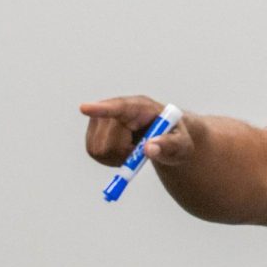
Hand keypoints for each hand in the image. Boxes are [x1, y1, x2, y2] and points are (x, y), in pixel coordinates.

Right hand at [79, 96, 194, 166]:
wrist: (167, 137)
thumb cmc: (176, 137)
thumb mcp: (181, 144)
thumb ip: (169, 145)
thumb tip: (149, 148)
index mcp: (140, 106)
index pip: (119, 106)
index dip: (101, 109)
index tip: (84, 108)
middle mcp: (117, 108)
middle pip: (106, 141)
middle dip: (122, 153)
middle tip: (139, 150)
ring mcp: (103, 118)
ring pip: (97, 149)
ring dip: (116, 157)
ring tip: (133, 150)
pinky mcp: (95, 129)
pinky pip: (94, 152)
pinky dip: (109, 159)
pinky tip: (123, 152)